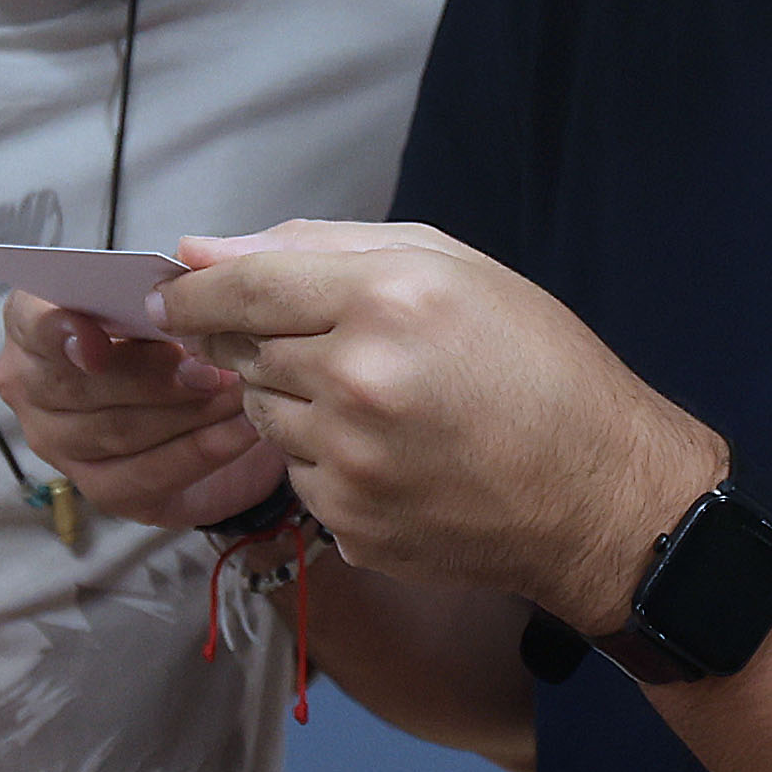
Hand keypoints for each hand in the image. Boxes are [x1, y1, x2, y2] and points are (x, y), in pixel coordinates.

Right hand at [0, 288, 284, 530]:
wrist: (238, 396)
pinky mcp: (105, 488)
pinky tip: (244, 430)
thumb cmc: (202, 325)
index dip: (58, 330)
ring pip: (114, 432)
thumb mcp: (217, 281)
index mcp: (40, 319)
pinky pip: (145, 476)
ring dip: (185, 413)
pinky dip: (201, 452)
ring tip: (239, 392)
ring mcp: (62, 442)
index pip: (31, 321)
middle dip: (148, 376)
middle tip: (210, 366)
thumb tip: (192, 254)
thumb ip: (205, 263)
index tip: (96, 337)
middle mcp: (35, 384)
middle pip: (75, 385)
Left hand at [141, 222, 718, 618]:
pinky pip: (297, 477)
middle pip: (243, 354)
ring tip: (378, 403)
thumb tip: (205, 250)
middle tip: (332, 348)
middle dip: (263, 345)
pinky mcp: (351, 524)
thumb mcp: (456, 269)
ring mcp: (350, 463)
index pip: (241, 288)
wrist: (599, 495)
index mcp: (387, 300)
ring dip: (294, 403)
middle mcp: (358, 381)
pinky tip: (393, 455)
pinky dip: (325, 461)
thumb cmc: (540, 368)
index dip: (194, 293)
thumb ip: (323, 247)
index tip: (172, 297)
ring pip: (262, 417)